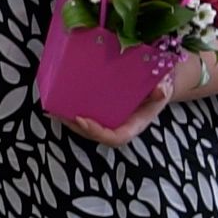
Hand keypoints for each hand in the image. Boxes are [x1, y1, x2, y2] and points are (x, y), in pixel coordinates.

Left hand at [57, 73, 174, 147]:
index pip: (116, 137)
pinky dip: (70, 110)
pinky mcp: (102, 110)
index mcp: (134, 124)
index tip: (81, 120)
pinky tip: (56, 101)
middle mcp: (120, 125)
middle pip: (95, 134)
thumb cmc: (160, 84)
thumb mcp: (165, 85)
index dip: (97, 132)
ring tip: (52, 110)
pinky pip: (86, 114)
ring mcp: (109, 119)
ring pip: (87, 127)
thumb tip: (160, 89)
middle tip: (59, 114)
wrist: (156, 80)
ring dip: (69, 120)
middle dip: (76, 127)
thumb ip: (163, 89)